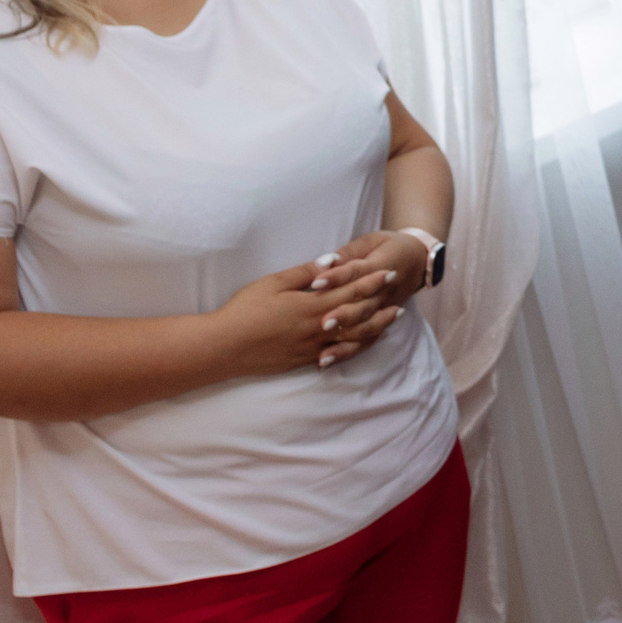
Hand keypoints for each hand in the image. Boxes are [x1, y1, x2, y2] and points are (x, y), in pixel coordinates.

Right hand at [212, 261, 401, 376]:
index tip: (388, 272)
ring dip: (375, 326)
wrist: (223, 348)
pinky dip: (355, 346)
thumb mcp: (273, 283)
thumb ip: (305, 273)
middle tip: (398, 291)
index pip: (349, 291)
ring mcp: (312, 347)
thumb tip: (331, 261)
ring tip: (392, 318)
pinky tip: (363, 342)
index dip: (370, 281)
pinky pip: (337, 354)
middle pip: (356, 314)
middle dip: (379, 301)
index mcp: (311, 305)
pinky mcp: (303, 361)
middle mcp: (317, 328)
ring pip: (352, 337)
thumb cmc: (244, 310)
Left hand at [306, 231, 433, 360]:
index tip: (316, 282)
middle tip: (323, 322)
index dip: (337, 277)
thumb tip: (323, 263)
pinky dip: (347, 352)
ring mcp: (383, 309)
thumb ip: (348, 253)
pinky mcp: (381, 322)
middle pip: (364, 306)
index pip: (358, 272)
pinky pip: (366, 341)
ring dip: (345, 342)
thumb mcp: (370, 241)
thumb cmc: (388, 247)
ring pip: (366, 328)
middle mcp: (383, 291)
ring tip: (323, 354)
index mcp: (381, 266)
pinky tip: (327, 361)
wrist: (418, 259)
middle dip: (344, 315)